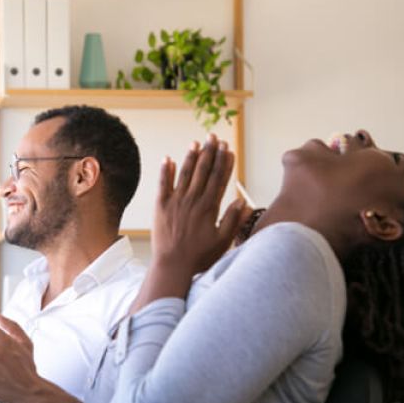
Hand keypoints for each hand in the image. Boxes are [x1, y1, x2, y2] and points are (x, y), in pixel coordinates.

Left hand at [132, 135, 250, 311]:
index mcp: (209, 207)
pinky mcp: (160, 206)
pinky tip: (167, 159)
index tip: (228, 149)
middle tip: (213, 137)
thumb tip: (242, 202)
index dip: (224, 162)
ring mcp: (175, 201)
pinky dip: (165, 171)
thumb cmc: (199, 256)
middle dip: (210, 152)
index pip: (219, 179)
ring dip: (191, 157)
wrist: (172, 265)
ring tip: (196, 143)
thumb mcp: (222, 241)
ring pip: (185, 173)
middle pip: (203, 171)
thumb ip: (233, 220)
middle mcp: (193, 200)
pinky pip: (163, 184)